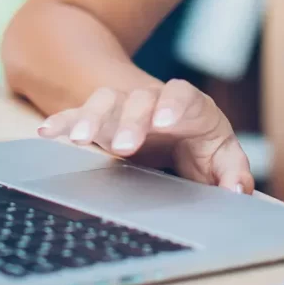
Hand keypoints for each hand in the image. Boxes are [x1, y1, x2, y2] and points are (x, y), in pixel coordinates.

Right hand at [36, 80, 253, 192]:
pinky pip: (78, 115)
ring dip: (92, 118)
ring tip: (79, 140)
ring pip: (105, 102)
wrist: (175, 124)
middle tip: (125, 146)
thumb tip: (236, 189)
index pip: (183, 96)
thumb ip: (232, 172)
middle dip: (131, 121)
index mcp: (190, 107)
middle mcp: (153, 101)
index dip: (174, 105)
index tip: (165, 121)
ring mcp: (123, 108)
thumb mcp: (222, 157)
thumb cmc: (201, 144)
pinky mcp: (100, 120)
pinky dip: (63, 122)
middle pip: (140, 100)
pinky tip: (47, 133)